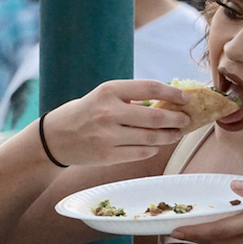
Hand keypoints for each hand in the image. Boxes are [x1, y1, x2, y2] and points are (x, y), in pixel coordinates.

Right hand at [42, 80, 190, 165]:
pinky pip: (140, 153)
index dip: (172, 93)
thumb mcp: (104, 96)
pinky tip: (156, 145)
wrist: (56, 137)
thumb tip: (168, 101)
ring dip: (169, 136)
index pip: (149, 88)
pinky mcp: (108, 155)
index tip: (185, 98)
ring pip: (151, 138)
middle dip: (176, 118)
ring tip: (177, 133)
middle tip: (186, 119)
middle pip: (155, 116)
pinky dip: (153, 149)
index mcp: (109, 91)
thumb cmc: (86, 112)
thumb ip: (131, 97)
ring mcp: (108, 136)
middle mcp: (109, 112)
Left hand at [169, 180, 242, 243]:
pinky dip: (232, 242)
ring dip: (215, 238)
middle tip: (181, 229)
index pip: (215, 231)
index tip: (175, 230)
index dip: (193, 232)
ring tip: (203, 227)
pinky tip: (234, 233)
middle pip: (216, 241)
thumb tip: (234, 186)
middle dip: (198, 235)